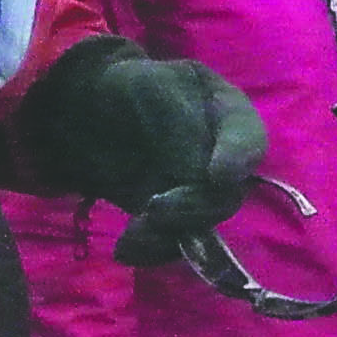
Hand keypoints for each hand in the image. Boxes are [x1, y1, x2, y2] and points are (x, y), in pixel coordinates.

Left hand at [26, 41, 267, 234]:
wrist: (88, 112)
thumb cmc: (126, 87)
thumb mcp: (155, 87)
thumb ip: (182, 123)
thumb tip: (202, 175)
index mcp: (227, 113)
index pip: (249, 139)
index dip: (239, 159)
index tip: (218, 175)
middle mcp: (222, 158)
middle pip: (227, 194)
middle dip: (194, 206)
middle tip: (156, 208)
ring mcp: (197, 190)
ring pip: (202, 225)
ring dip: (171, 235)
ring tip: (134, 235)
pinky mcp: (171, 216)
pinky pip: (174, 241)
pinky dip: (153, 250)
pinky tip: (126, 248)